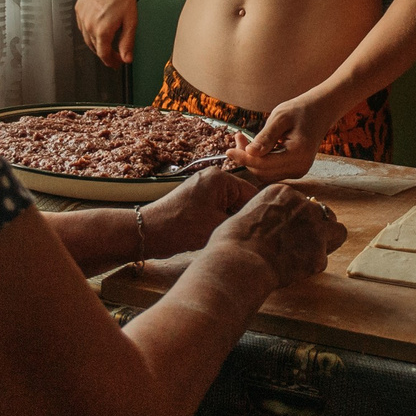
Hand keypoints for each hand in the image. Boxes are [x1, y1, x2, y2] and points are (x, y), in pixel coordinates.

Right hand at [73, 0, 138, 69]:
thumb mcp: (131, 22)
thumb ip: (127, 43)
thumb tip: (126, 58)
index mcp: (102, 30)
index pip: (103, 55)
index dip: (111, 62)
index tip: (116, 64)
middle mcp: (89, 24)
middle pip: (95, 47)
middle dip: (105, 53)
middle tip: (116, 54)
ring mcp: (82, 16)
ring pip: (87, 38)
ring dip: (97, 42)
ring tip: (108, 41)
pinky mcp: (79, 8)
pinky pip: (82, 26)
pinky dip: (90, 30)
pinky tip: (98, 28)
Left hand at [136, 165, 256, 256]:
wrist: (148, 233)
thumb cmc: (181, 227)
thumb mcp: (219, 225)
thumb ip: (243, 221)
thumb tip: (261, 223)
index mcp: (220, 178)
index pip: (252, 193)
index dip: (258, 213)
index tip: (266, 231)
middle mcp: (212, 179)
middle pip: (240, 200)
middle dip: (242, 218)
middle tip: (248, 237)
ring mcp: (202, 190)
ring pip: (229, 208)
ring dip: (230, 222)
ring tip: (233, 237)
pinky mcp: (195, 202)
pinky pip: (217, 211)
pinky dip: (219, 223)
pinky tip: (221, 236)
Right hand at [208, 182, 347, 290]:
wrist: (240, 261)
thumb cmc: (232, 242)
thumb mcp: (245, 214)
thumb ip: (264, 215)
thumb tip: (264, 225)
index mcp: (283, 193)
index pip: (301, 202)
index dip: (296, 218)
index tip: (287, 230)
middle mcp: (303, 206)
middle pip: (321, 213)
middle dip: (315, 226)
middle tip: (303, 242)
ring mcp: (315, 229)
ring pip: (337, 231)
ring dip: (327, 241)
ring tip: (310, 255)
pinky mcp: (319, 254)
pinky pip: (324, 259)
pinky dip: (312, 266)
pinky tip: (296, 272)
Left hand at [231, 95, 335, 182]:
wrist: (321, 111)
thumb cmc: (300, 110)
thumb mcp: (280, 117)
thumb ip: (265, 136)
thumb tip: (249, 153)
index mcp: (298, 153)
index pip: (263, 164)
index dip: (243, 158)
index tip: (227, 150)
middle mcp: (300, 167)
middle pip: (263, 172)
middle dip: (246, 158)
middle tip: (238, 138)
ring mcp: (299, 171)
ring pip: (265, 174)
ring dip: (252, 160)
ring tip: (244, 140)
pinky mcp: (296, 171)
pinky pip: (271, 171)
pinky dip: (260, 161)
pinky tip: (256, 147)